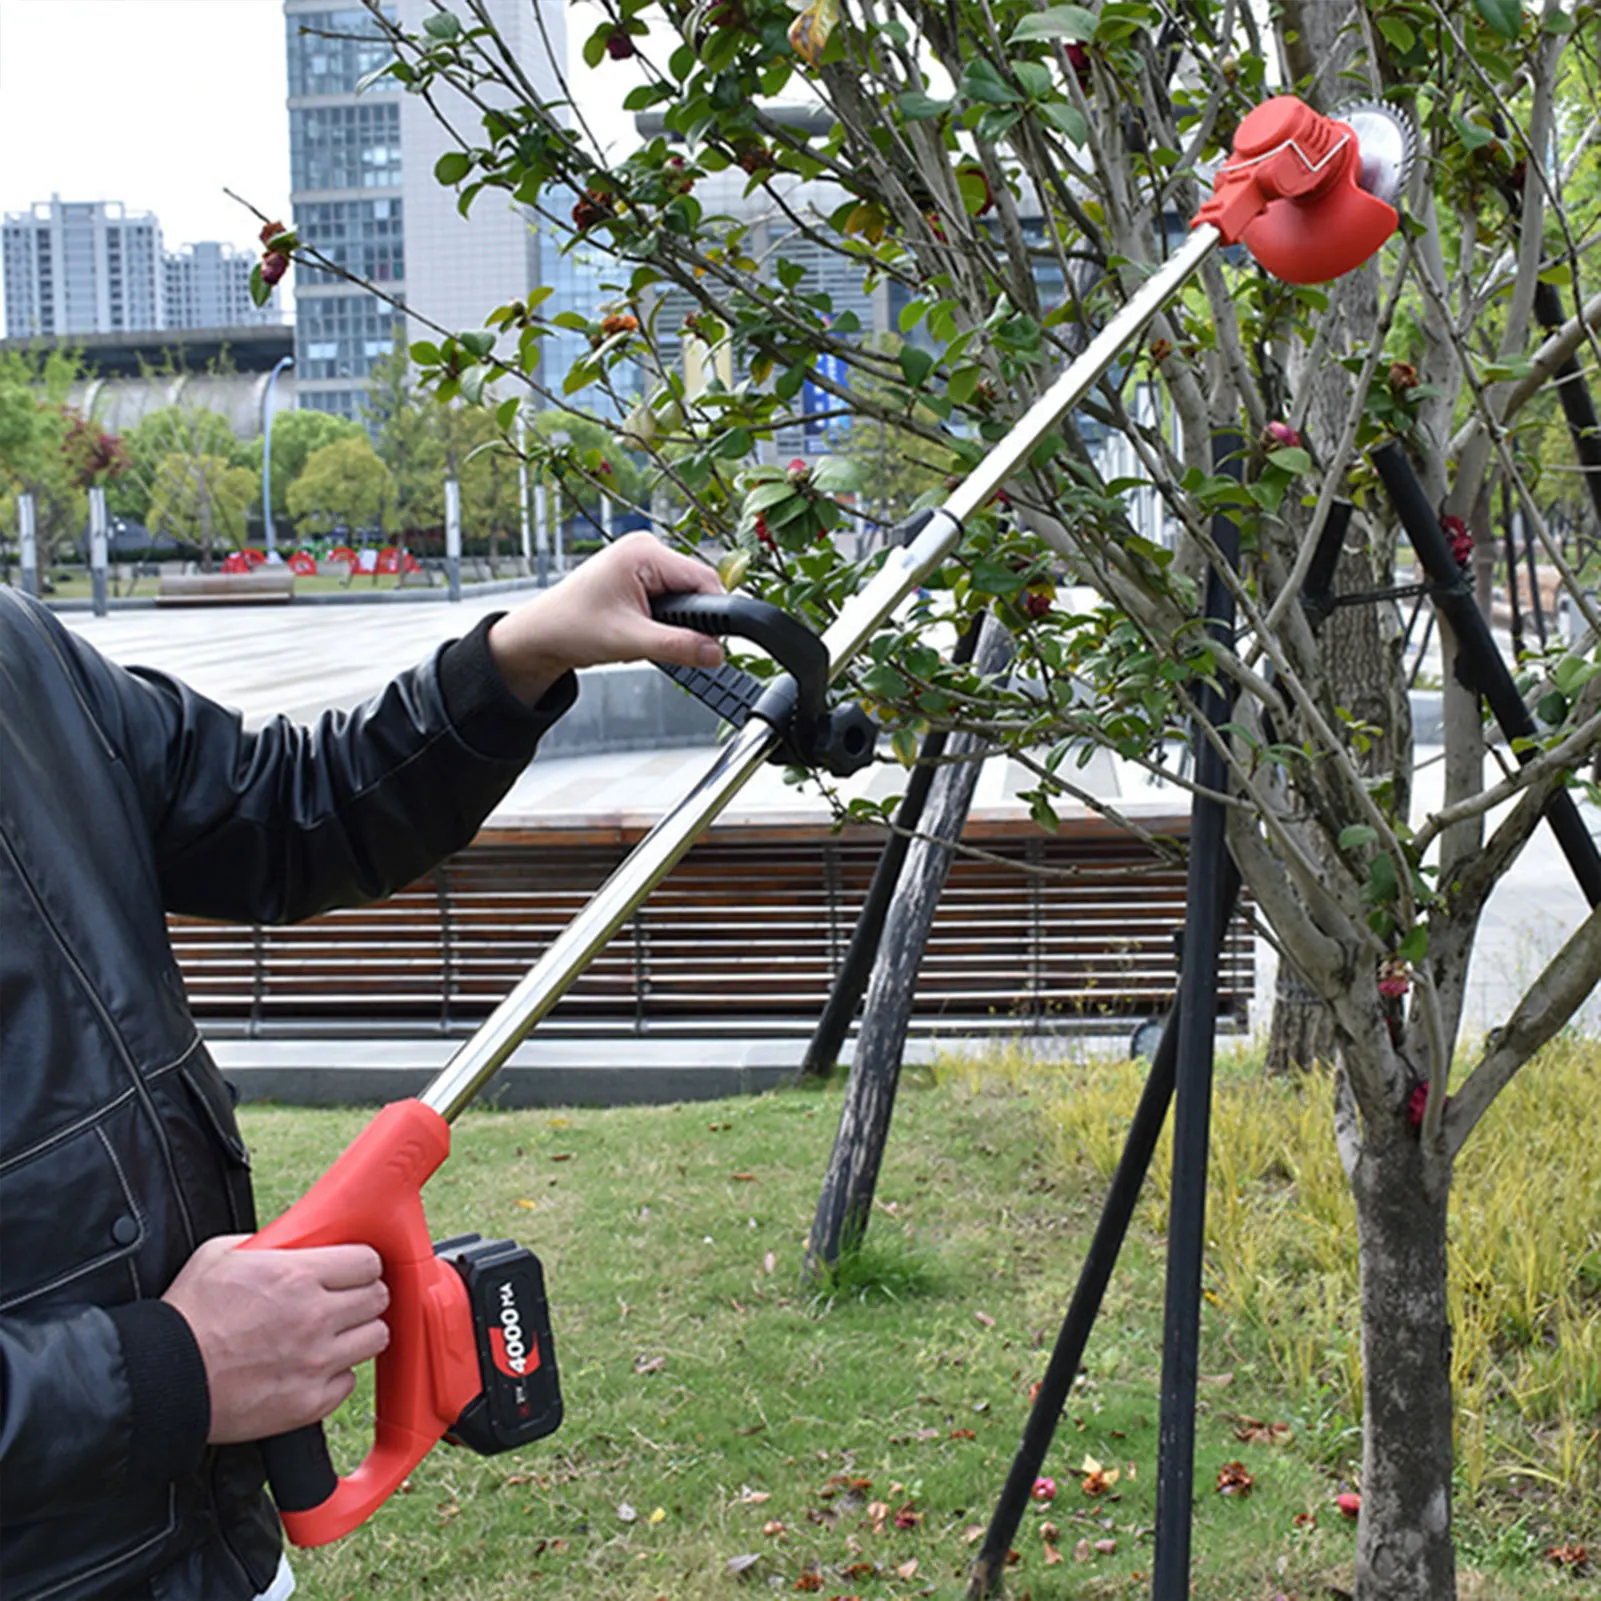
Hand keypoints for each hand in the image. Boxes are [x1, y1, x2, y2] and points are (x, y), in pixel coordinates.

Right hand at [162, 1236, 390, 1443]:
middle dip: (364, 1295)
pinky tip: (313, 1366)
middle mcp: (314, 1317)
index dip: (360, 1264)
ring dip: (358, 1333)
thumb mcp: (222, 1255)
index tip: (352, 1270)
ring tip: (333, 1333)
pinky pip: (348, 1381)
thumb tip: (294, 1239)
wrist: (161, 1380)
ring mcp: (315, 1362)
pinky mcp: (308, 1402)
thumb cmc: (186, 1318)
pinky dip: (336, 1374)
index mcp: (297, 1275)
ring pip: (375, 1338)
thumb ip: (268, 1243)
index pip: (368, 1261)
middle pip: (379, 1298)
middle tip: (344, 1300)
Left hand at [487, 532, 725, 704]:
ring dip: (675, 621)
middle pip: (696, 586)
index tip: (711, 645)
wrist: (541, 635)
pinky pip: (671, 596)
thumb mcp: (629, 641)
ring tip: (644, 634)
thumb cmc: (569, 627)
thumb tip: (716, 652)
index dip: (712, 615)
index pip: (703, 579)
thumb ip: (678, 646)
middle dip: (689, 620)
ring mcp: (643, 560)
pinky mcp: (640, 575)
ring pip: (685, 594)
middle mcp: (646, 548)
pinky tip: (642, 627)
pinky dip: (664, 619)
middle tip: (662, 642)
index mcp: (644, 552)